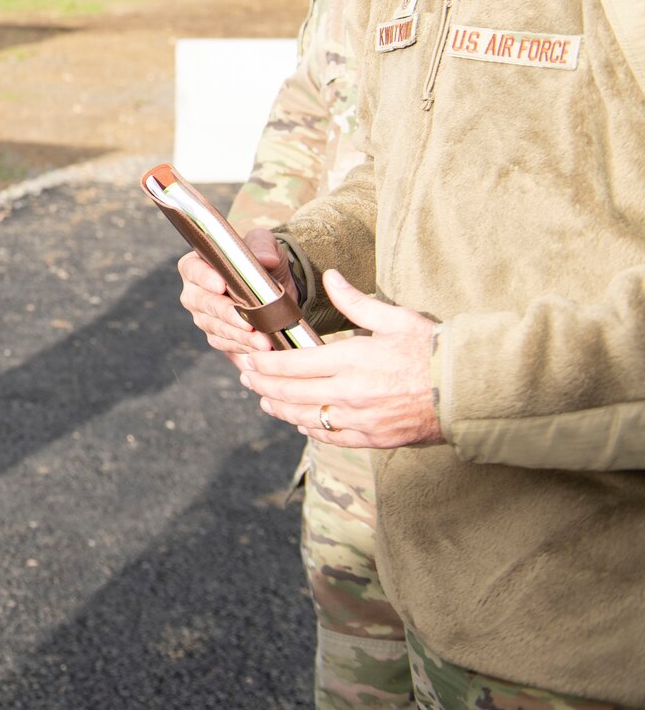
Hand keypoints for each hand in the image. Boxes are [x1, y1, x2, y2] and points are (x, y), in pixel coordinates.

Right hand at [177, 227, 296, 356]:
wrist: (273, 289)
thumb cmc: (261, 261)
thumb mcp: (265, 245)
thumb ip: (263, 246)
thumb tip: (266, 259)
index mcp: (197, 264)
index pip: (193, 269)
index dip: (205, 277)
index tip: (221, 285)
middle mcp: (194, 292)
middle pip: (203, 303)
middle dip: (228, 314)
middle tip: (249, 323)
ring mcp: (203, 316)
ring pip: (216, 327)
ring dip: (240, 336)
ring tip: (264, 341)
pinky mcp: (216, 335)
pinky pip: (226, 344)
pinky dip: (244, 346)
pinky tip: (261, 348)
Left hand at [237, 271, 442, 448]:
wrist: (469, 390)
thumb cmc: (432, 349)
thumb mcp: (395, 318)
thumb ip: (355, 301)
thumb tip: (330, 277)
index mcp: (351, 360)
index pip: (291, 364)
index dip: (264, 363)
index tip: (248, 359)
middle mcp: (350, 392)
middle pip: (290, 392)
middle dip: (263, 385)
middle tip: (246, 378)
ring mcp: (361, 419)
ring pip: (306, 417)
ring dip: (280, 408)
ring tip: (265, 401)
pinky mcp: (375, 438)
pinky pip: (332, 437)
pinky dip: (311, 430)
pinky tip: (301, 422)